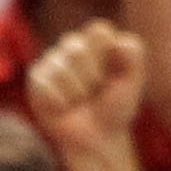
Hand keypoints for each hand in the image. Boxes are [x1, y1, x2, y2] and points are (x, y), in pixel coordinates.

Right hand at [28, 19, 147, 161]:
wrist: (98, 139)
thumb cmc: (115, 108)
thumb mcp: (133, 79)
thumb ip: (134, 54)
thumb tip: (117, 43)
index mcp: (97, 39)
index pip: (98, 31)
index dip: (106, 55)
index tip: (112, 75)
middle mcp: (72, 45)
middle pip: (76, 49)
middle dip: (90, 77)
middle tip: (94, 92)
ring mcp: (51, 62)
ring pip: (61, 69)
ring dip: (76, 93)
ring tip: (79, 101)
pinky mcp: (36, 80)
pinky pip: (45, 85)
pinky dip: (60, 101)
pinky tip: (64, 108)